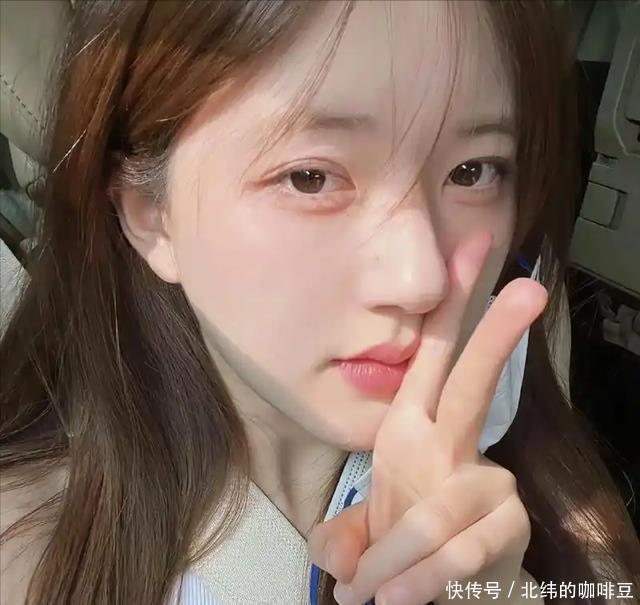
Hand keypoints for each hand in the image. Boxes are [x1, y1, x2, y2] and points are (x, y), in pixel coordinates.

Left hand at [307, 231, 547, 604]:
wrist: (438, 592)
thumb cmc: (402, 542)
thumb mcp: (363, 530)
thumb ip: (344, 534)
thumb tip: (333, 557)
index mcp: (413, 425)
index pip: (432, 354)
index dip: (453, 302)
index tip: (473, 245)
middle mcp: (452, 444)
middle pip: (476, 380)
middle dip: (496, 332)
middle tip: (530, 288)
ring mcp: (484, 483)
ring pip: (447, 503)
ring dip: (401, 551)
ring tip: (366, 592)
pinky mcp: (504, 527)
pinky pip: (459, 550)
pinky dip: (423, 579)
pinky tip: (397, 597)